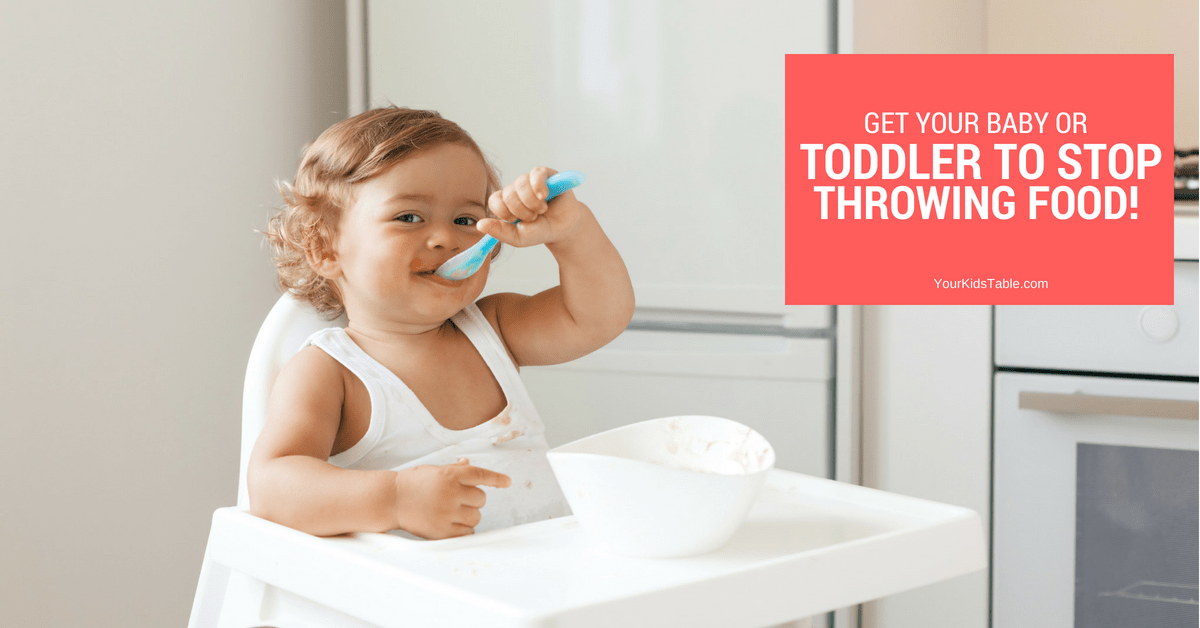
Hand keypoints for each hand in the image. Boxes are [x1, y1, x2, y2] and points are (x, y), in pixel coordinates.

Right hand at [392, 458, 510, 538]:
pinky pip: (467, 533)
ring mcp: (447, 513)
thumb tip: (468, 464)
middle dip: (473, 499)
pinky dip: (463, 529)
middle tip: (456, 499)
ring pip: (476, 517)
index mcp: (449, 475)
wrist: (391, 500)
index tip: (507, 482)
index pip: (480, 475)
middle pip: (481, 499)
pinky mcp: (442, 531)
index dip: (496, 478)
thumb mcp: (434, 470)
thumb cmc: (413, 483)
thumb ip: (454, 469)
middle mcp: (450, 493)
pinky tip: (450, 523)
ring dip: (469, 515)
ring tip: (452, 511)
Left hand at [479, 167, 589, 247]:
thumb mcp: (519, 238)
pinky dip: (538, 187)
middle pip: (508, 194)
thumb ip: (500, 232)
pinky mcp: (545, 174)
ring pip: (521, 185)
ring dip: (532, 203)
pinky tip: (543, 196)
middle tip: (534, 217)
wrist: (565, 228)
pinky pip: (536, 174)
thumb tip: (479, 225)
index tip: (517, 221)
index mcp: (506, 202)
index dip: (504, 212)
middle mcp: (516, 188)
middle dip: (522, 211)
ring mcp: (530, 180)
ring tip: (542, 210)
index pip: (494, 200)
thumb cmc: (541, 230)